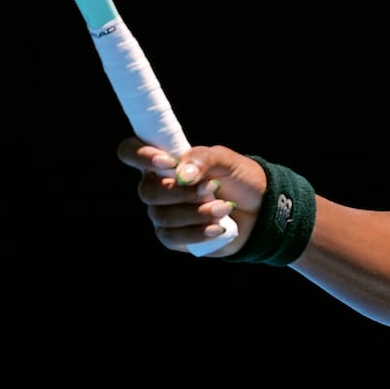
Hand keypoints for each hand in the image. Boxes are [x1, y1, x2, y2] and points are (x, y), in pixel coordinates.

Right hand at [117, 140, 266, 256]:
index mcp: (165, 161)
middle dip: (181, 192)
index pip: (131, 151)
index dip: (140, 155)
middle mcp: (157, 186)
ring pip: (162, 216)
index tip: (168, 162)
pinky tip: (217, 228)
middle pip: (147, 191)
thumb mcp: (226, 160)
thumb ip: (202, 158)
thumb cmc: (238, 178)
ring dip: (196, 212)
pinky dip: (197, 232)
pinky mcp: (174, 237)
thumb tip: (181, 173)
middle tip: (213, 187)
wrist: (258, 208)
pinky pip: (173, 237)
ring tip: (224, 208)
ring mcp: (163, 213)